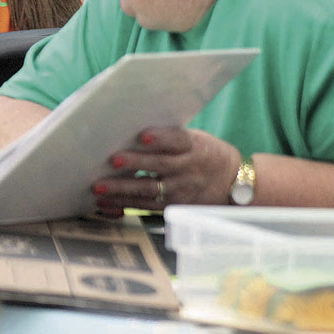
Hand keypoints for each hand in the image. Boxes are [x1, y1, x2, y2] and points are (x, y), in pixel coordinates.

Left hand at [90, 127, 241, 215]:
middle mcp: (188, 168)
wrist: (234, 183)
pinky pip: (146, 206)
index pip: (177, 139)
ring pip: (149, 189)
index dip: (160, 137)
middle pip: (159, 165)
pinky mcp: (174, 205)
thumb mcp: (196, 140)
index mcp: (193, 146)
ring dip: (122, 189)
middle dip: (134, 163)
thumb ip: (170, 137)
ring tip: (99, 188)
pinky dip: (125, 205)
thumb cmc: (205, 154)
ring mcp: (181, 189)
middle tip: (112, 160)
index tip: (142, 135)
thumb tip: (130, 127)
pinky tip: (106, 204)